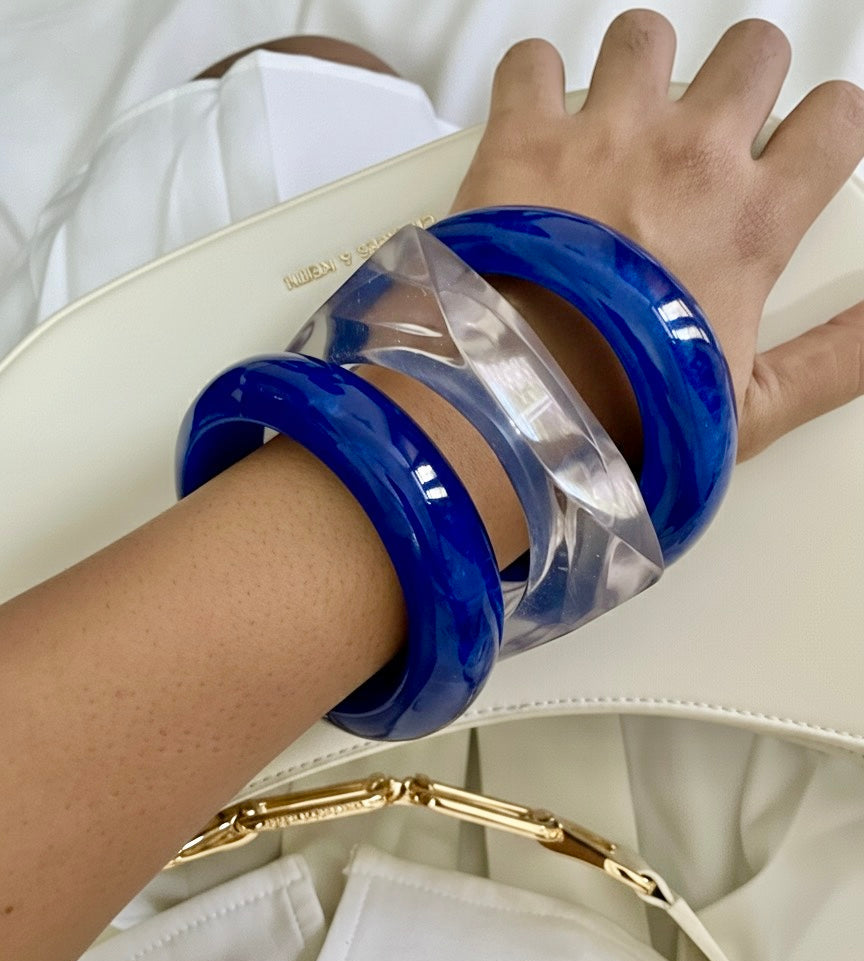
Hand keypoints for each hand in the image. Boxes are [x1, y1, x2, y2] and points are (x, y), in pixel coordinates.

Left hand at [452, 11, 863, 459]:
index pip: (835, 120)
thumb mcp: (751, 406)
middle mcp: (687, 159)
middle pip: (751, 52)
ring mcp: (604, 139)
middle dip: (736, 82)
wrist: (518, 403)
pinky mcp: (523, 141)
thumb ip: (835, 361)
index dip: (823, 127)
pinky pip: (533, 63)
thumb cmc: (622, 413)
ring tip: (618, 124)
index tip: (797, 148)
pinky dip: (535, 83)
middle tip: (702, 137)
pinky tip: (537, 121)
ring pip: (646, 37)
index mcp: (751, 220)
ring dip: (638, 69)